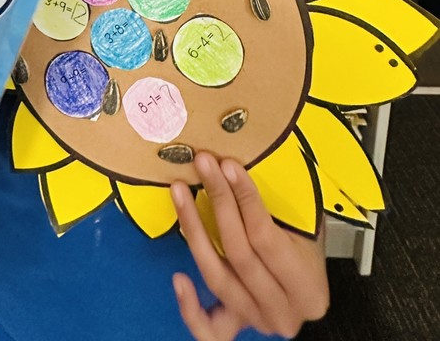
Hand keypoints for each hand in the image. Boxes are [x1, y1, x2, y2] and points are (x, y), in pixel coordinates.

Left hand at [170, 152, 328, 339]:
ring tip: (180, 193)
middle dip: (219, 201)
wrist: (308, 289)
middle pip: (238, 253)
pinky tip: (178, 278)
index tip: (228, 166)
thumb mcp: (309, 225)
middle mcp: (283, 311)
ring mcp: (258, 321)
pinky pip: (208, 330)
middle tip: (204, 166)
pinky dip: (190, 308)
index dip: (244, 199)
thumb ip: (284, 205)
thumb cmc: (307, 249)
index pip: (266, 237)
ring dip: (194, 230)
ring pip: (217, 276)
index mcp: (307, 287)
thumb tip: (251, 162)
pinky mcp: (237, 326)